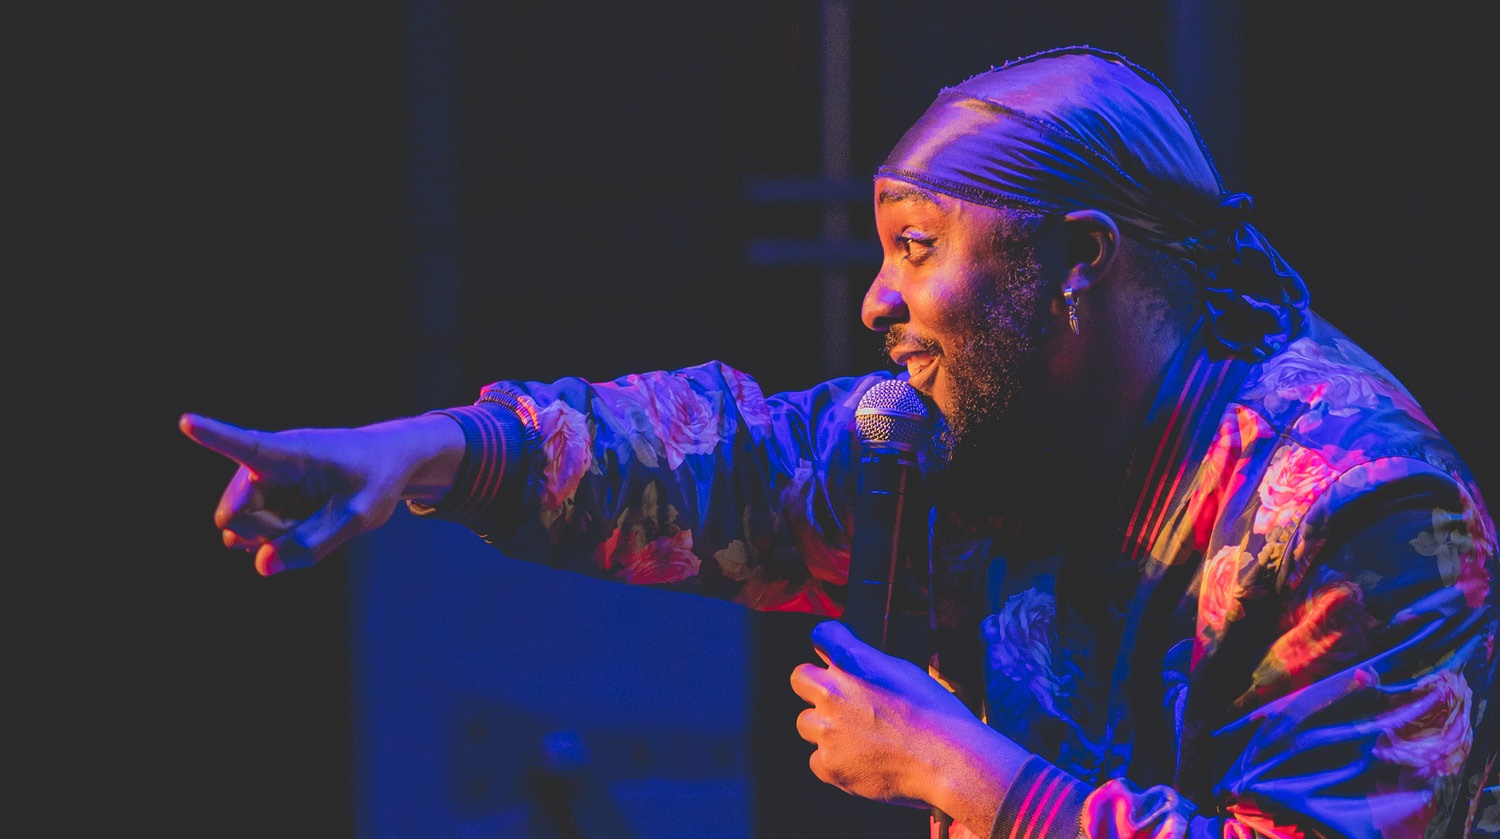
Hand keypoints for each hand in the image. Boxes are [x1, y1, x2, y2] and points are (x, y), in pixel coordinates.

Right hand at [178, 412, 460, 574]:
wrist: (384, 464)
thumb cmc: (375, 479)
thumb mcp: (358, 516)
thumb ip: (314, 544)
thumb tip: (261, 566)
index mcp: (288, 452)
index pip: (245, 445)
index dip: (213, 436)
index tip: (187, 421)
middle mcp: (262, 465)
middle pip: (232, 517)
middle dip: (263, 533)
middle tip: (307, 523)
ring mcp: (259, 484)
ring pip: (239, 530)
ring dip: (271, 536)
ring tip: (309, 517)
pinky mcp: (262, 500)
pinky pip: (253, 535)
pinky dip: (276, 539)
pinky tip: (302, 522)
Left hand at [789, 620, 1014, 813]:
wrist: (948, 761)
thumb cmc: (936, 715)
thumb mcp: (905, 671)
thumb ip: (869, 663)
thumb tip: (855, 663)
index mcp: (852, 662)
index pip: (821, 635)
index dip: (829, 644)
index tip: (834, 653)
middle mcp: (832, 692)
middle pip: (800, 678)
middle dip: (815, 685)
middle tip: (838, 700)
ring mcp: (827, 730)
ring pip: (806, 723)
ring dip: (825, 727)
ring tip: (858, 738)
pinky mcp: (829, 764)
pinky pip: (817, 759)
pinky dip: (835, 761)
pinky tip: (862, 761)